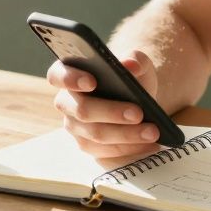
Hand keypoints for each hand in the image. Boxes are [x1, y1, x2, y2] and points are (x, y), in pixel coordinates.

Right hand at [48, 49, 163, 159]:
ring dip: (127, 134)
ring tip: (152, 131)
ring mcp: (76, 127)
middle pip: (82, 110)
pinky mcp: (89, 146)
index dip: (70, 79)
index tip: (92, 82)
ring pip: (97, 135)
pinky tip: (150, 144)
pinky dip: (130, 148)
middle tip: (138, 113)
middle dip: (112, 112)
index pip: (57, 75)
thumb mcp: (136, 63)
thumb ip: (135, 58)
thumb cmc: (130, 76)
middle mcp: (67, 103)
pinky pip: (107, 152)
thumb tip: (131, 64)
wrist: (139, 98)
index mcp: (69, 74)